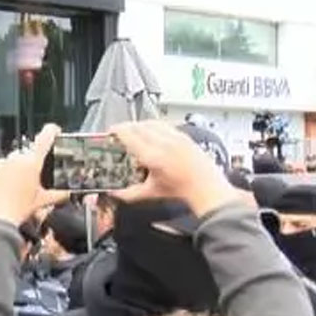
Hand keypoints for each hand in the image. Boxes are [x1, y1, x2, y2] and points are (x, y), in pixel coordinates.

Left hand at [0, 124, 68, 226]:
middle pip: (29, 152)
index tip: (55, 131)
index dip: (53, 131)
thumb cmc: (17, 209)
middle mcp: (15, 158)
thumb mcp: (42, 201)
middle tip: (36, 179)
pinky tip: (9, 189)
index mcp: (32, 161)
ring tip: (21, 188)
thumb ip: (58, 195)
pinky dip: (7, 175)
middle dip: (34, 162)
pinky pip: (2, 168)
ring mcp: (1, 164)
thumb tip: (66, 193)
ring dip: (20, 169)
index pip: (45, 136)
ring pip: (15, 160)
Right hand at [110, 121, 241, 217]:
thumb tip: (113, 193)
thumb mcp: (150, 193)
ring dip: (139, 124)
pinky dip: (153, 125)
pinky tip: (151, 132)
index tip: (110, 131)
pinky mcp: (184, 136)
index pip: (129, 135)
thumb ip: (128, 194)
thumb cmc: (181, 190)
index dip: (117, 131)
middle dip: (126, 127)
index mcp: (153, 156)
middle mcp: (164, 143)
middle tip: (118, 132)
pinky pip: (164, 124)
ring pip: (152, 122)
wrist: (205, 186)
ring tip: (133, 130)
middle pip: (139, 125)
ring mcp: (175, 137)